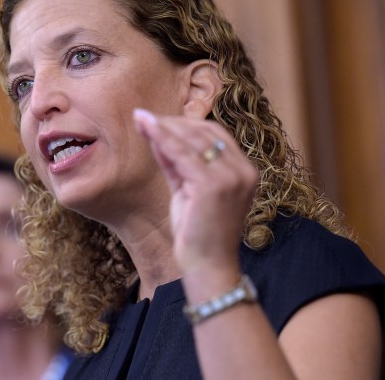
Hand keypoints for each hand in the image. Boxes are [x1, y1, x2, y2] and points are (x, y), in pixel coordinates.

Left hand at [133, 108, 257, 278]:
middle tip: (143, 116)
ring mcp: (231, 177)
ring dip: (163, 127)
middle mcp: (243, 170)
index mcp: (244, 171)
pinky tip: (147, 131)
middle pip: (204, 133)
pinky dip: (163, 139)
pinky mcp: (213, 185)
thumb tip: (159, 135)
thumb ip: (177, 164)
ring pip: (192, 140)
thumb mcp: (188, 191)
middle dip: (171, 123)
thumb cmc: (198, 233)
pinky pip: (182, 154)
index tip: (157, 120)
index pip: (214, 135)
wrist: (208, 267)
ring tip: (140, 119)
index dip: (185, 124)